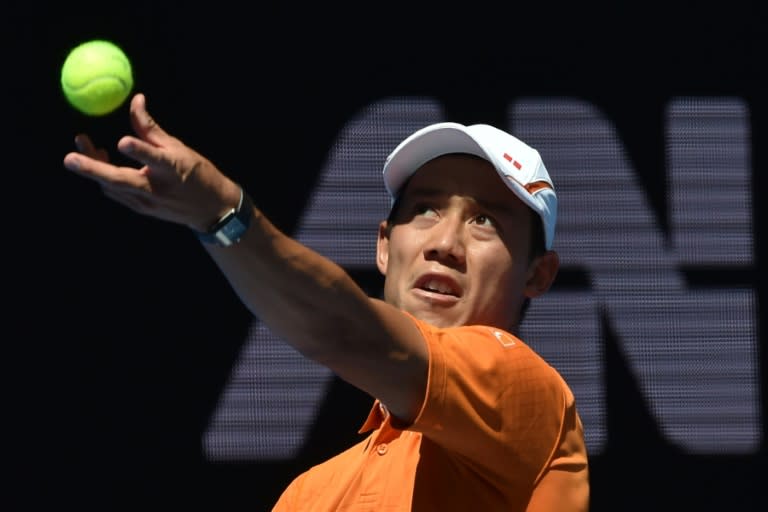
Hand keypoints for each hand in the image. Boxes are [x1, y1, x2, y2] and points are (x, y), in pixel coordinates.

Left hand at [63, 93, 240, 231]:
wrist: (211, 210)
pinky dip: (105, 177)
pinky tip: (101, 161)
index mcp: (173, 169)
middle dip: (94, 169)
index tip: (122, 141)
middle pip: (121, 180)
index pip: (154, 159)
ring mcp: (148, 202)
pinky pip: (116, 192)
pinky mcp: (142, 209)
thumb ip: (151, 128)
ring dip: (94, 168)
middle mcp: (158, 188)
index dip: (138, 151)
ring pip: (112, 187)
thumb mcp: (179, 147)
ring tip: (82, 143)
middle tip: (70, 158)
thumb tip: (136, 100)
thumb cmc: (197, 173)